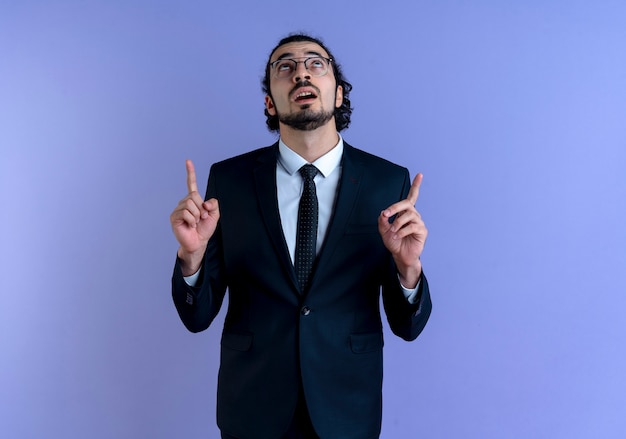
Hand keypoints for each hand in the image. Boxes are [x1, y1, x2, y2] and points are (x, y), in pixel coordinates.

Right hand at [170, 160, 219, 274]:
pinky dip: (192, 220)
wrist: (199, 242)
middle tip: (201, 218)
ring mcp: (178, 209)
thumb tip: (205, 202)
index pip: (191, 184)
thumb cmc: (204, 229)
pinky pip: (186, 212)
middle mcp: (184, 202)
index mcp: (193, 200)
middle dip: (201, 208)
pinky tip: (190, 225)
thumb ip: (213, 204)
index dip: (190, 172)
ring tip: (195, 222)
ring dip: (197, 215)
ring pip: (190, 204)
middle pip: (194, 195)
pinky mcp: (174, 217)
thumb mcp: (214, 215)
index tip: (188, 161)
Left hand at [378, 173, 427, 287]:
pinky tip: (397, 236)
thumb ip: (382, 221)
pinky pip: (412, 226)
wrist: (400, 256)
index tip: (420, 174)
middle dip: (395, 207)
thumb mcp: (383, 230)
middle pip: (407, 203)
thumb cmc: (393, 242)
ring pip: (408, 215)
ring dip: (397, 223)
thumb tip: (383, 213)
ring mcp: (419, 222)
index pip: (412, 196)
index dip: (416, 185)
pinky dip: (402, 231)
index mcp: (405, 212)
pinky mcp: (422, 231)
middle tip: (386, 215)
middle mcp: (414, 214)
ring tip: (392, 232)